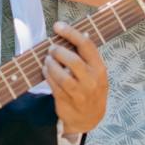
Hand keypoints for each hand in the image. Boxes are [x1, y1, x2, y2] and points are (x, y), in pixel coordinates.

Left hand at [44, 21, 107, 135]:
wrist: (89, 118)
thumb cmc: (91, 89)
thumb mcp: (96, 73)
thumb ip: (88, 56)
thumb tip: (79, 34)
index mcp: (99, 69)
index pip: (86, 46)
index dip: (71, 33)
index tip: (58, 26)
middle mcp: (91, 80)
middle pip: (73, 60)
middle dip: (58, 51)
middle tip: (52, 48)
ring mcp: (79, 93)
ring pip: (61, 75)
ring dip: (50, 64)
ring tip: (47, 59)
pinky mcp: (66, 101)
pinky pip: (53, 85)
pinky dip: (47, 75)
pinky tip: (46, 70)